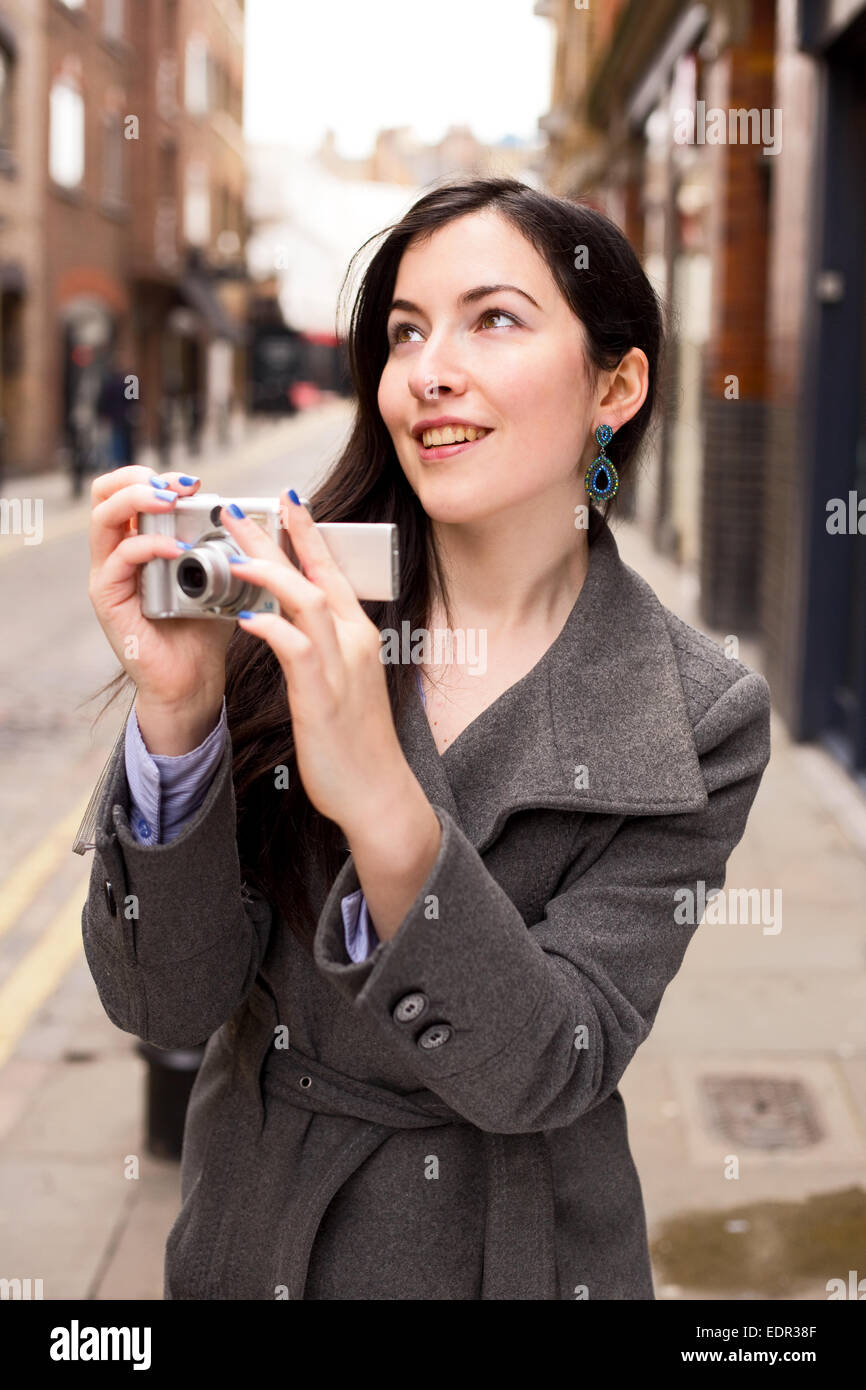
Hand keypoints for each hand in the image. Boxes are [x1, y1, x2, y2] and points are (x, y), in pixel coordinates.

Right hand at [87, 466, 232, 749]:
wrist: (195, 677)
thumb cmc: (205, 626)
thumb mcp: (221, 573)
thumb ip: (226, 542)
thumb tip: (252, 511)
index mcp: (139, 539)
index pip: (128, 488)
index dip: (157, 476)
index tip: (194, 483)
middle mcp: (116, 552)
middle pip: (105, 492)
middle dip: (143, 479)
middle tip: (179, 487)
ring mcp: (109, 574)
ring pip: (103, 516)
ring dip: (139, 501)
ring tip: (172, 503)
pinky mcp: (108, 598)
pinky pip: (119, 558)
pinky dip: (149, 546)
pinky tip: (178, 550)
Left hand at [218, 492, 410, 833]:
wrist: (377, 792)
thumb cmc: (356, 741)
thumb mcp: (345, 682)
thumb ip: (323, 648)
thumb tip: (290, 624)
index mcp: (359, 636)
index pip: (334, 571)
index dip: (309, 534)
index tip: (286, 502)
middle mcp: (354, 643)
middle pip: (315, 575)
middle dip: (276, 538)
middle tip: (237, 510)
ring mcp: (342, 668)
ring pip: (308, 601)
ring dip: (269, 572)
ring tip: (233, 552)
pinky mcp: (322, 698)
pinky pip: (296, 650)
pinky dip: (271, 628)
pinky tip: (245, 617)